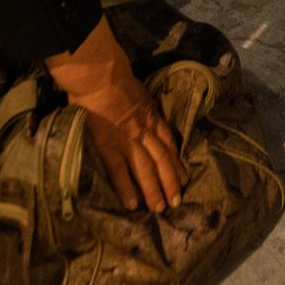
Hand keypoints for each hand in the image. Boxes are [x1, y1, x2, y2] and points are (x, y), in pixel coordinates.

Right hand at [46, 18, 184, 213]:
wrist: (101, 75)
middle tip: (177, 201)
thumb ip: (141, 104)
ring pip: (146, 170)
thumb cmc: (115, 76)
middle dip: (171, 181)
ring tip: (160, 209)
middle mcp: (145, 131)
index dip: (176, 159)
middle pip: (163, 160)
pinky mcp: (110, 147)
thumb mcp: (138, 89)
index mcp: (151, 116)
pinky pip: (120, 172)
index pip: (168, 141)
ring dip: (154, 190)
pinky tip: (133, 204)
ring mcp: (128, 141)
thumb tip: (140, 108)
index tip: (183, 175)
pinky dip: (127, 189)